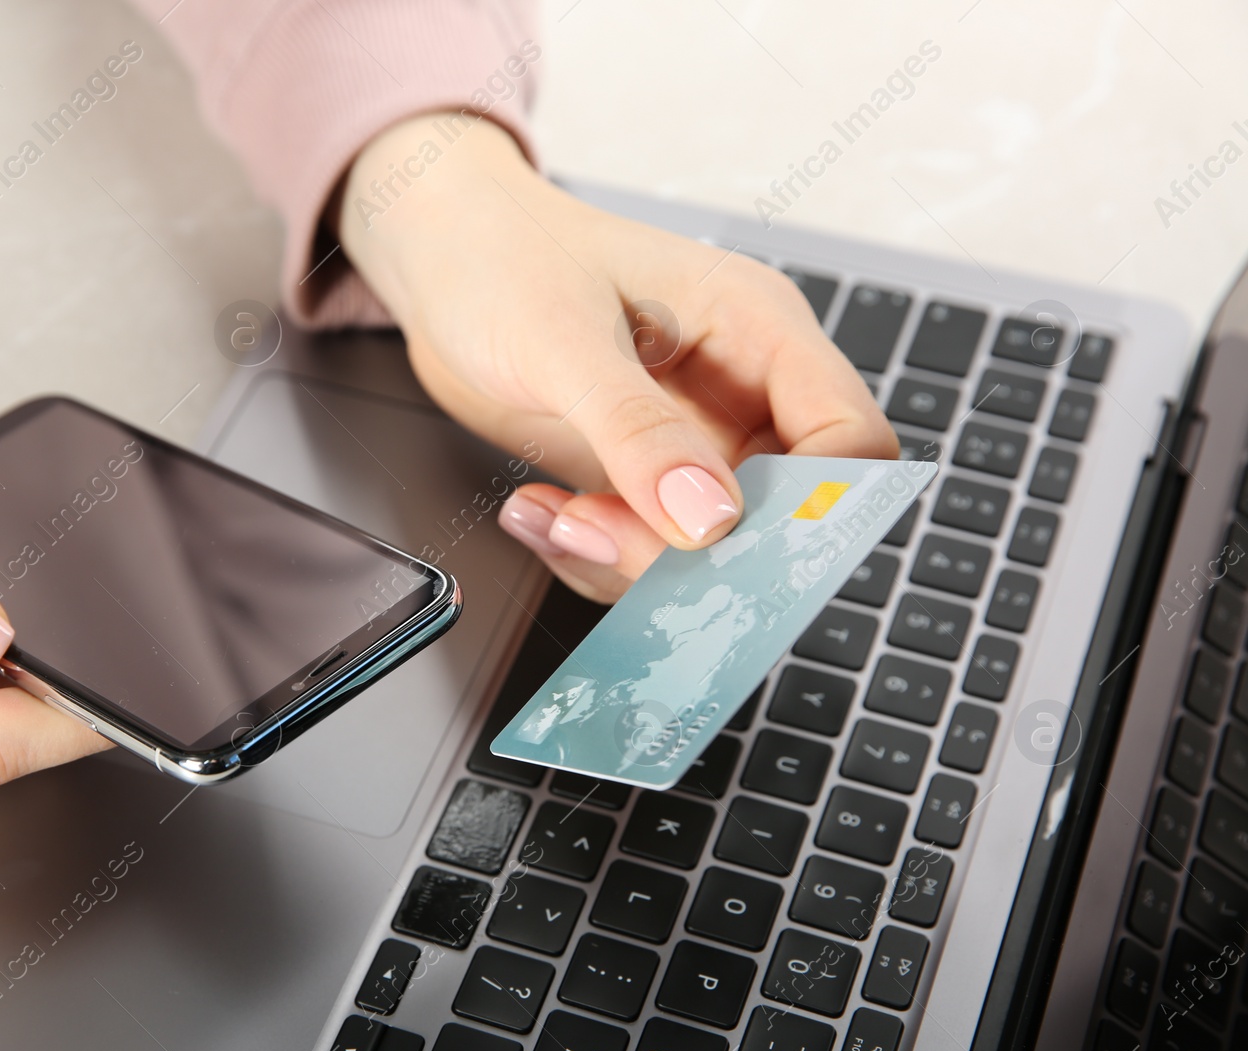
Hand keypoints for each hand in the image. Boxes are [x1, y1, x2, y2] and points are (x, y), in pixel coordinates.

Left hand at [338, 114, 896, 600]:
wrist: (436, 257)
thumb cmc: (502, 255)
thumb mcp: (562, 339)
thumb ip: (638, 430)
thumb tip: (712, 517)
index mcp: (758, 328)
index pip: (850, 439)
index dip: (813, 507)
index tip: (727, 538)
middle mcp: (739, 390)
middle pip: (782, 516)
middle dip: (698, 550)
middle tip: (605, 533)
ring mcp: (691, 441)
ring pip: (710, 550)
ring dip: (631, 559)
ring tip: (558, 519)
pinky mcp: (639, 477)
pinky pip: (647, 551)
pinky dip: (593, 554)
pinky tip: (542, 512)